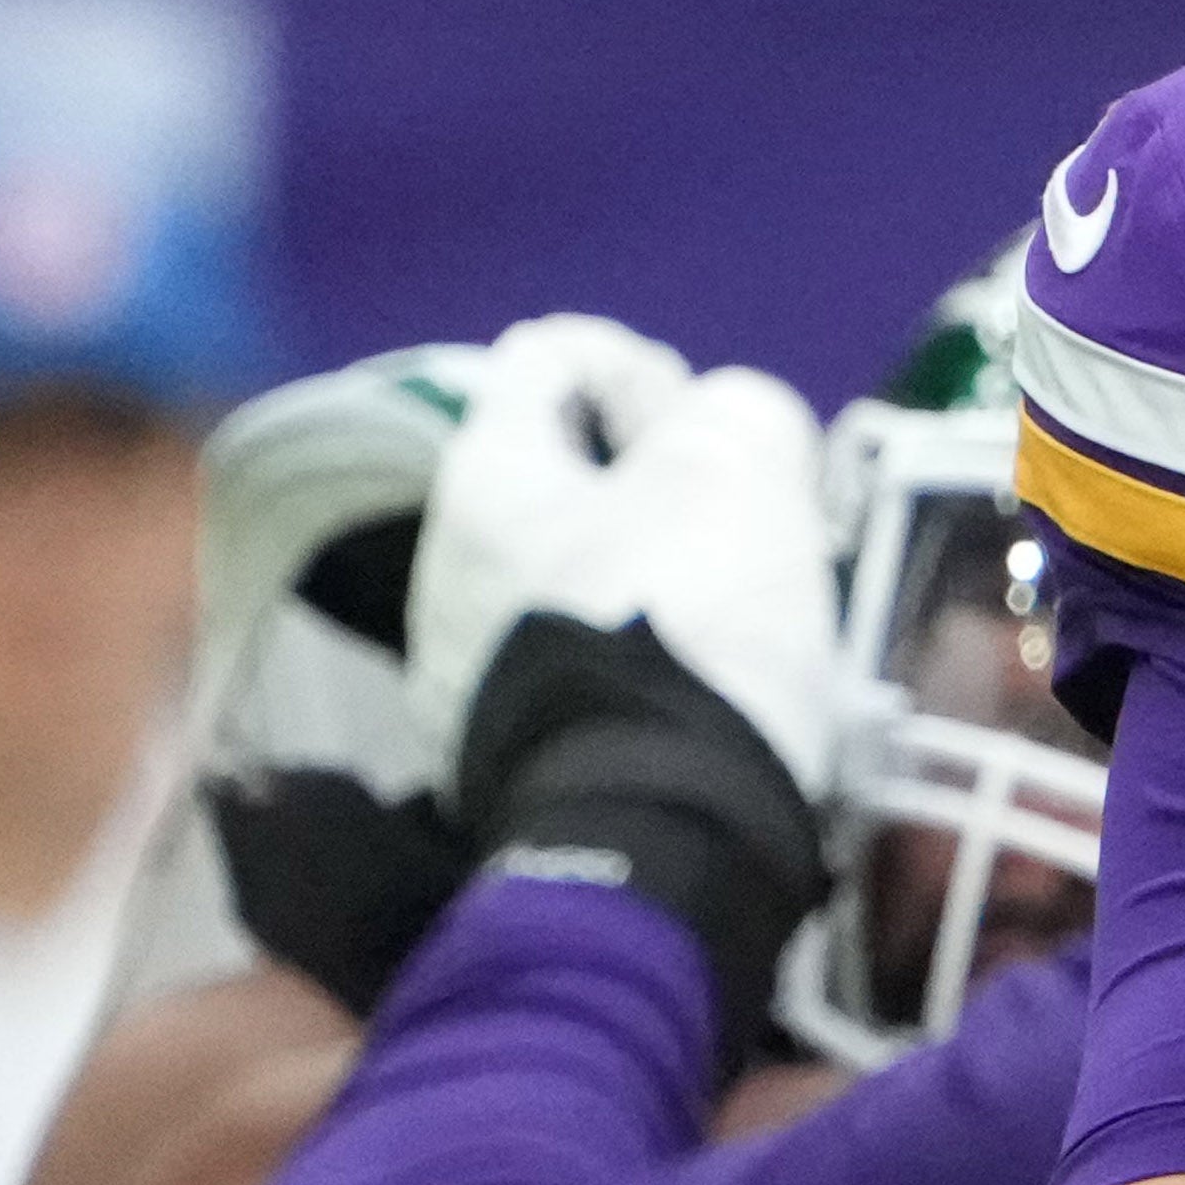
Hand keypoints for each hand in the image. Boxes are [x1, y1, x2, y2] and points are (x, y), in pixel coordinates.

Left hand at [402, 316, 847, 798]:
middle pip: (558, 476)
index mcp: (486, 476)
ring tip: (731, 622)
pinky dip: (628, 661)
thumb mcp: (741, 465)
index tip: (705, 424)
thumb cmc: (690, 619)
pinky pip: (567, 668)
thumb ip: (733, 409)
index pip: (548, 356)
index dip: (640, 364)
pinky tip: (691, 697)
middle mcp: (443, 564)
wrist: (658, 828)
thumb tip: (716, 435)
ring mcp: (457, 671)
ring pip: (563, 577)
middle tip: (741, 523)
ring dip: (644, 575)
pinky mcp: (494, 760)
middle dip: (653, 482)